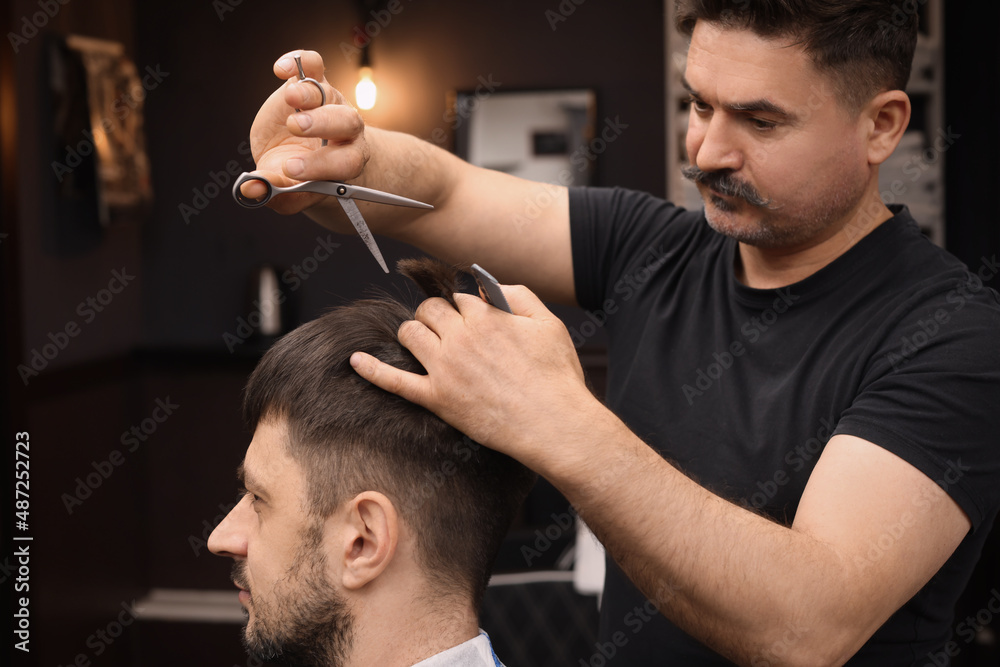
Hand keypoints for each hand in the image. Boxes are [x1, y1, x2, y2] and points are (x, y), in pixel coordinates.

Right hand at [239, 50, 369, 215]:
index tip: (290, 169)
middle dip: (321, 124)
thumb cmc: (298, 178)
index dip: (322, 165)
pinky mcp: (313, 82)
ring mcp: (330, 103)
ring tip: (290, 97)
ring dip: (309, 93)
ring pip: (328, 94)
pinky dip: (300, 61)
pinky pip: (313, 65)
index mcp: (346, 162)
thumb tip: (251, 189)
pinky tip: (281, 69)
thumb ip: (275, 193)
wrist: (297, 154)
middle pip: (347, 122)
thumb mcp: (289, 191)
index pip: (345, 162)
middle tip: (294, 127)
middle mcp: (346, 131)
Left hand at [350, 284, 599, 468]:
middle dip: (436, 315)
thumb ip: (520, 295)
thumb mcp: (549, 323)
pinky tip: (355, 360)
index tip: (473, 321)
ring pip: (410, 333)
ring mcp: (445, 369)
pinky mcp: (437, 399)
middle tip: (448, 332)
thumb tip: (488, 287)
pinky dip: (371, 369)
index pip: (460, 298)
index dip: (466, 308)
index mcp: (487, 317)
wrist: (554, 424)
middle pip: (429, 310)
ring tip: (425, 344)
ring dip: (414, 332)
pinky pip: (394, 381)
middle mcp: (460, 338)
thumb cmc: (556, 376)